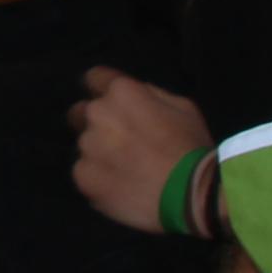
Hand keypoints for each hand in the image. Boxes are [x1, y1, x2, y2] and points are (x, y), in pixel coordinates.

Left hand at [71, 68, 212, 233]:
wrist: (190, 195)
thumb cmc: (191, 147)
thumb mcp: (182, 107)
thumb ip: (150, 96)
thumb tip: (135, 97)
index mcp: (122, 92)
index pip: (94, 78)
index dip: (101, 89)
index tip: (111, 104)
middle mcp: (97, 114)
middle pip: (81, 112)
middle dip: (95, 122)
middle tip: (119, 142)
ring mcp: (86, 147)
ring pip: (84, 146)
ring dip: (98, 153)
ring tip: (125, 171)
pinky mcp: (82, 177)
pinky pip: (84, 173)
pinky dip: (98, 179)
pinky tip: (120, 188)